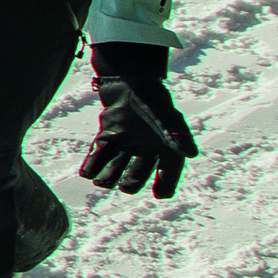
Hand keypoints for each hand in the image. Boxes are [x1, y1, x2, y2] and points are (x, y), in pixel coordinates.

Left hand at [83, 44, 193, 196]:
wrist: (129, 83)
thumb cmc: (153, 101)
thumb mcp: (167, 117)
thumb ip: (177, 135)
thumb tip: (190, 154)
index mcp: (165, 148)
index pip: (168, 172)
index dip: (165, 185)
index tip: (160, 194)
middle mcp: (145, 151)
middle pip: (136, 175)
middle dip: (130, 183)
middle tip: (125, 186)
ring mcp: (124, 146)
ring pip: (114, 170)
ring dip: (107, 178)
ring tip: (102, 181)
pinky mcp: (106, 139)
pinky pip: (97, 158)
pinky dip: (91, 166)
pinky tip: (87, 172)